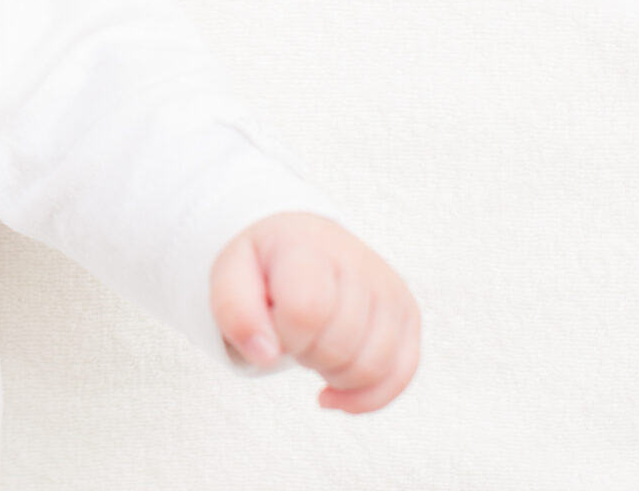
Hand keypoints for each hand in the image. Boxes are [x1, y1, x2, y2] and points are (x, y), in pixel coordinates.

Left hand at [210, 210, 419, 413]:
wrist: (300, 241)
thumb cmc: (264, 264)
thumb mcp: (230, 275)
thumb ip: (235, 312)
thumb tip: (266, 355)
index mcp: (308, 244)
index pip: (308, 310)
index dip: (284, 335)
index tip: (271, 325)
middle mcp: (359, 261)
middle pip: (341, 345)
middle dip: (305, 355)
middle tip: (290, 334)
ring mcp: (389, 288)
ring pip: (373, 366)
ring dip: (333, 376)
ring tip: (312, 350)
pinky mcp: (407, 314)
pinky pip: (401, 375)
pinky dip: (365, 397)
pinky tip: (333, 390)